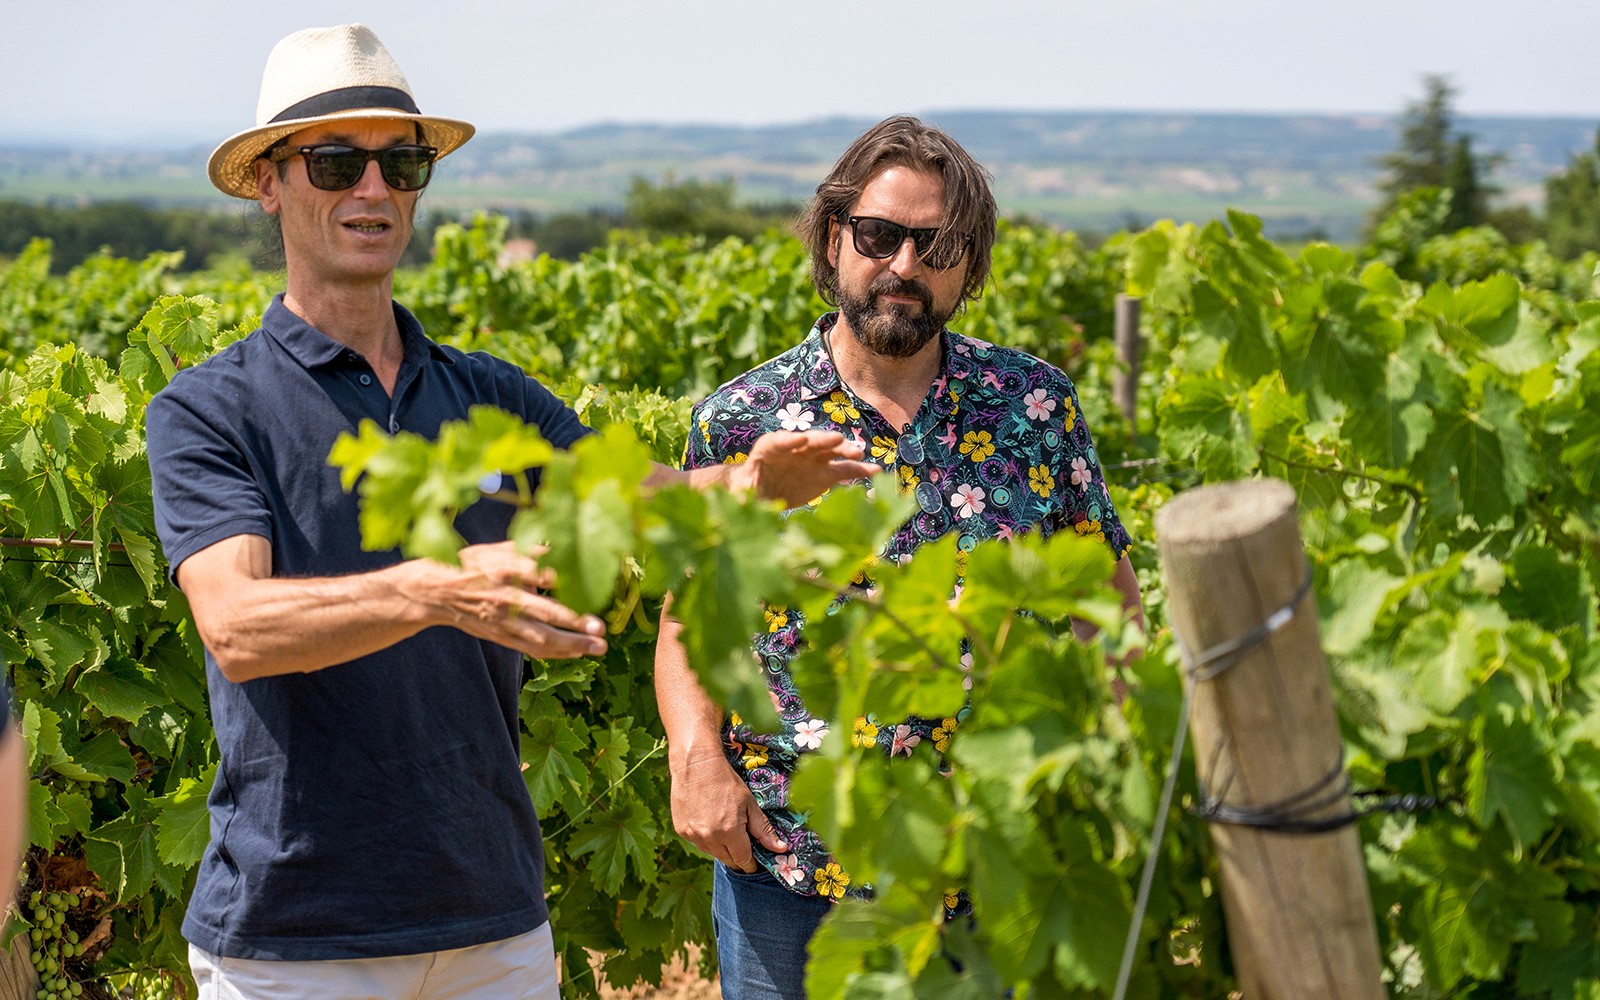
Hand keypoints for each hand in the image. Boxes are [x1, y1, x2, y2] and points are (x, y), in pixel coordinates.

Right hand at [416, 540, 608, 659]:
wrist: (438, 592)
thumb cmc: (473, 565)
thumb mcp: (498, 549)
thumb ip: (530, 548)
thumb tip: (562, 542)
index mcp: (507, 569)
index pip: (543, 573)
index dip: (570, 577)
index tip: (598, 579)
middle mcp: (507, 597)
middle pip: (546, 611)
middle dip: (575, 621)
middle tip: (600, 627)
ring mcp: (504, 620)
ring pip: (542, 637)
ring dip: (572, 644)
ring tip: (598, 647)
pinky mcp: (502, 636)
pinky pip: (532, 648)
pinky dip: (557, 652)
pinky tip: (577, 653)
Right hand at [669, 745, 787, 871]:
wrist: (696, 764)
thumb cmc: (726, 781)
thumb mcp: (749, 803)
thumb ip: (763, 830)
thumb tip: (781, 849)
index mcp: (729, 832)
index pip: (743, 860)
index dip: (750, 864)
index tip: (754, 863)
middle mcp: (709, 838)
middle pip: (728, 860)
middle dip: (737, 856)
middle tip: (743, 845)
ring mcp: (693, 835)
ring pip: (712, 853)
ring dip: (721, 848)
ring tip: (725, 830)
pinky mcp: (681, 830)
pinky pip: (698, 843)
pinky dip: (706, 839)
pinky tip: (710, 823)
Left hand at [735, 430, 881, 507]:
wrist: (761, 494)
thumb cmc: (747, 492)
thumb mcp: (742, 495)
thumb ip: (744, 498)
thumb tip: (740, 505)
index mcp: (767, 450)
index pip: (777, 441)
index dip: (788, 440)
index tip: (800, 439)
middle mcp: (793, 449)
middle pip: (808, 441)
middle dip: (822, 440)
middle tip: (837, 440)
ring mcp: (812, 459)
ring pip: (830, 451)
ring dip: (844, 450)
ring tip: (859, 453)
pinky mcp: (825, 474)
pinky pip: (844, 469)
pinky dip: (858, 469)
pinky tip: (874, 471)